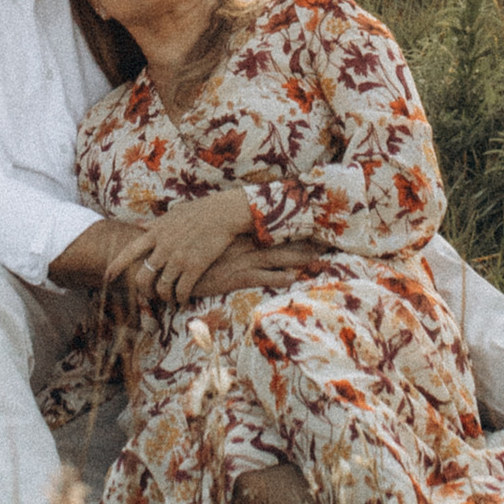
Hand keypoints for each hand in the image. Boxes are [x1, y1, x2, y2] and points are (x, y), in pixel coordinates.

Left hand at [124, 185, 256, 304]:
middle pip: (143, 277)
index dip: (116, 266)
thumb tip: (137, 226)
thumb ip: (153, 224)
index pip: (129, 252)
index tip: (107, 277)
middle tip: (149, 296)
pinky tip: (183, 302)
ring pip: (162, 288)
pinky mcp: (195, 266)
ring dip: (164, 298)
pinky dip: (181, 300)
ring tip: (169, 301)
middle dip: (144, 291)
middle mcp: (164, 247)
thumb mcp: (172, 214)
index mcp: (156, 233)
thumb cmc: (199, 211)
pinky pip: (182, 291)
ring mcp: (179, 258)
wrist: (223, 213)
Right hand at [184, 240, 318, 302]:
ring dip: (300, 260)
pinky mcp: (237, 276)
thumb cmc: (189, 254)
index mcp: (240, 236)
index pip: (270, 229)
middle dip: (304, 244)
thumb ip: (216, 235)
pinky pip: (262, 277)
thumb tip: (219, 228)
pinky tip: (293, 278)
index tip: (312, 225)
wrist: (177, 265)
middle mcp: (245, 245)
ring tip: (320, 260)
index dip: (291, 228)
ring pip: (278, 258)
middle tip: (326, 243)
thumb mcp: (205, 242)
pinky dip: (278, 278)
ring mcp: (242, 260)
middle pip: (280, 243)